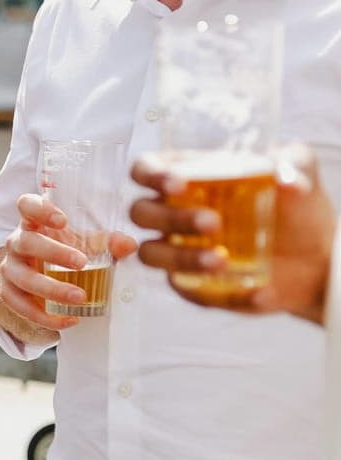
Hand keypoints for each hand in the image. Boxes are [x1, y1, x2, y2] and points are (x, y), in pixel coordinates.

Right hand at [0, 193, 136, 336]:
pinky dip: (43, 316)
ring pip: (22, 277)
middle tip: (82, 264)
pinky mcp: (8, 292)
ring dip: (50, 288)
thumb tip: (130, 245)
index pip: (26, 205)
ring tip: (80, 297)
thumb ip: (108, 242)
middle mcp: (16, 243)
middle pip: (24, 242)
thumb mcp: (86, 243)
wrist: (42, 274)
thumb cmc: (66, 250)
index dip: (40, 209)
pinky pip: (19, 305)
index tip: (63, 221)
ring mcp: (10, 268)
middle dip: (53, 253)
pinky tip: (68, 320)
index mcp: (33, 223)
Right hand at [131, 146, 333, 318]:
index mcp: (186, 177)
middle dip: (171, 217)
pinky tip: (260, 291)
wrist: (318, 257)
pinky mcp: (194, 285)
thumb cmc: (296, 207)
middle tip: (214, 222)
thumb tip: (287, 180)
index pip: (146, 169)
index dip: (151, 175)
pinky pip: (191, 292)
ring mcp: (179, 251)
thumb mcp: (299, 172)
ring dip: (181, 257)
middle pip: (141, 212)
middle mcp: (172, 213)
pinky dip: (226, 295)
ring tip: (223, 260)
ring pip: (151, 254)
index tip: (178, 184)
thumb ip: (295, 164)